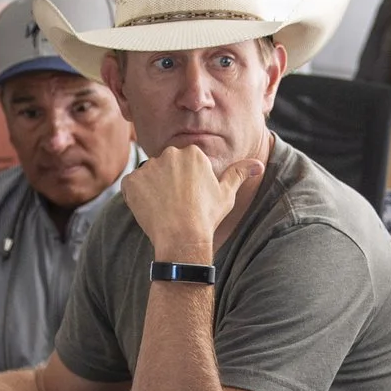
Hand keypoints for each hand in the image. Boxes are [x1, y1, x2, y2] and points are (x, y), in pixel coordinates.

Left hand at [122, 143, 261, 263]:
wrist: (183, 237)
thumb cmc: (206, 216)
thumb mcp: (226, 194)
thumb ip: (239, 173)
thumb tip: (259, 164)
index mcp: (192, 153)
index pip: (184, 163)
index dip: (185, 183)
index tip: (189, 198)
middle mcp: (169, 154)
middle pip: (165, 167)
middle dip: (168, 183)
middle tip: (177, 205)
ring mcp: (149, 166)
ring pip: (148, 176)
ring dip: (152, 190)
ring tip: (164, 209)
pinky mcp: (132, 180)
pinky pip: (131, 186)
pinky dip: (137, 197)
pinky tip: (151, 211)